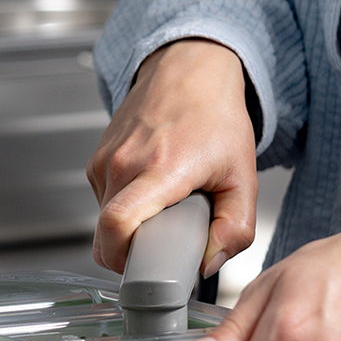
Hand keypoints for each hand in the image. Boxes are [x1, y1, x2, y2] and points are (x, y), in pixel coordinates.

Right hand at [86, 39, 258, 274]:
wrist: (191, 68)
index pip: (116, 225)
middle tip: (168, 243)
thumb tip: (207, 264)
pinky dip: (125, 209)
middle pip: (107, 234)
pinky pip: (104, 203)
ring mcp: (104, 160)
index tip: (144, 271)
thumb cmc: (215, 115)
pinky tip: (152, 193)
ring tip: (165, 209)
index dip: (123, 260)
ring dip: (131, 229)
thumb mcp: (243, 176)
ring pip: (104, 221)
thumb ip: (235, 228)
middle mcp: (122, 163)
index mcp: (159, 169)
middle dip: (134, 252)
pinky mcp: (97, 159)